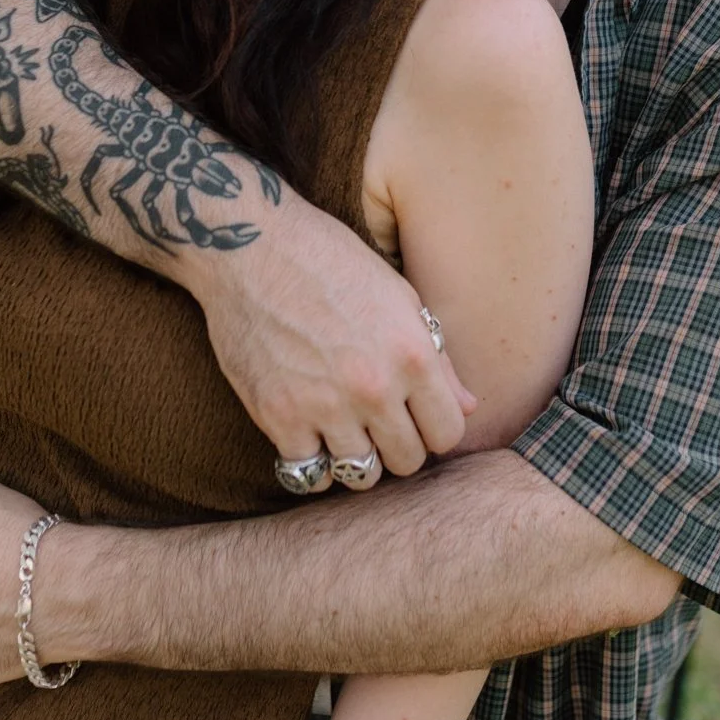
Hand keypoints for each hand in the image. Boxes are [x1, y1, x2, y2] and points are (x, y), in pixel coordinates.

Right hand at [185, 193, 475, 488]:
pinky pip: (307, 473)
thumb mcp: (397, 296)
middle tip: (378, 424)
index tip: (416, 417)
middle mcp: (374, 387)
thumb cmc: (329, 261)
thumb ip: (436, 357)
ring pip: (361, 474)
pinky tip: (309, 436)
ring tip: (345, 431)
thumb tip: (468, 406)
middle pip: (408, 461)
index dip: (435, 429)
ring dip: (356, 457)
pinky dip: (310, 461)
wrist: (252, 245)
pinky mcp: (277, 415)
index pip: (448, 433)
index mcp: (412, 354)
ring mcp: (324, 405)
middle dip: (398, 445)